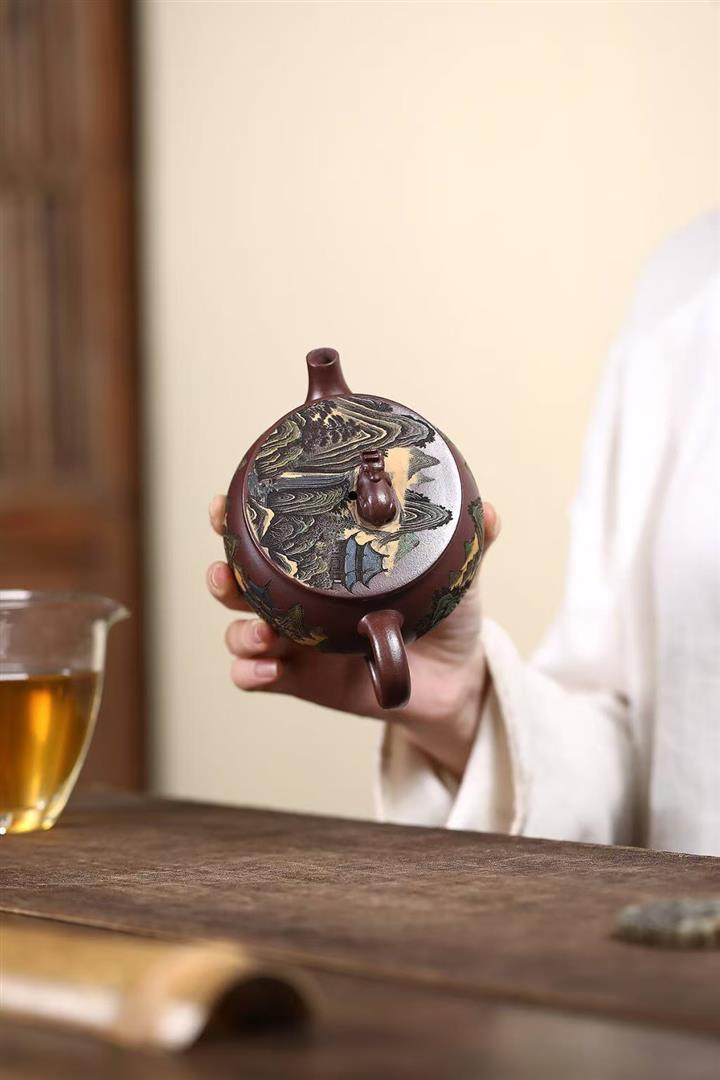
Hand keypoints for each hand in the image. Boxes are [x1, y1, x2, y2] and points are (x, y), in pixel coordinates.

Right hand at [207, 495, 500, 777]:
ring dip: (237, 626)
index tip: (227, 503)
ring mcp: (295, 640)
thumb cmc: (444, 616)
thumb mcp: (455, 575)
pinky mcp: (300, 679)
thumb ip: (469, 543)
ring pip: (239, 628)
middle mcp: (299, 597)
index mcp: (323, 563)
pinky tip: (267, 668)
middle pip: (239, 579)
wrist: (455, 680)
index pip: (269, 534)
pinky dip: (251, 671)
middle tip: (228, 569)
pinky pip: (256, 676)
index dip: (237, 517)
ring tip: (262, 630)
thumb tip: (487, 511)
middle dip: (223, 571)